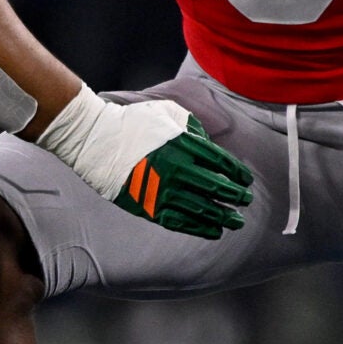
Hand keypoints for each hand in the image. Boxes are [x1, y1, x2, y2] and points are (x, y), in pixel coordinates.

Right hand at [35, 88, 253, 238]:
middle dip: (236, 196)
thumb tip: (206, 141)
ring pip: (203, 209)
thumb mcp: (167, 112)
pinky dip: (200, 228)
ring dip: (223, 217)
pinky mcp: (149, 207)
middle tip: (246, 201)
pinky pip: (181, 222)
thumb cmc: (132, 122)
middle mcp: (179, 169)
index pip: (222, 163)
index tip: (246, 180)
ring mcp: (164, 191)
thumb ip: (191, 125)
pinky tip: (213, 231)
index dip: (237, 174)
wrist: (96, 139)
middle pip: (217, 188)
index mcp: (185, 145)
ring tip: (235, 221)